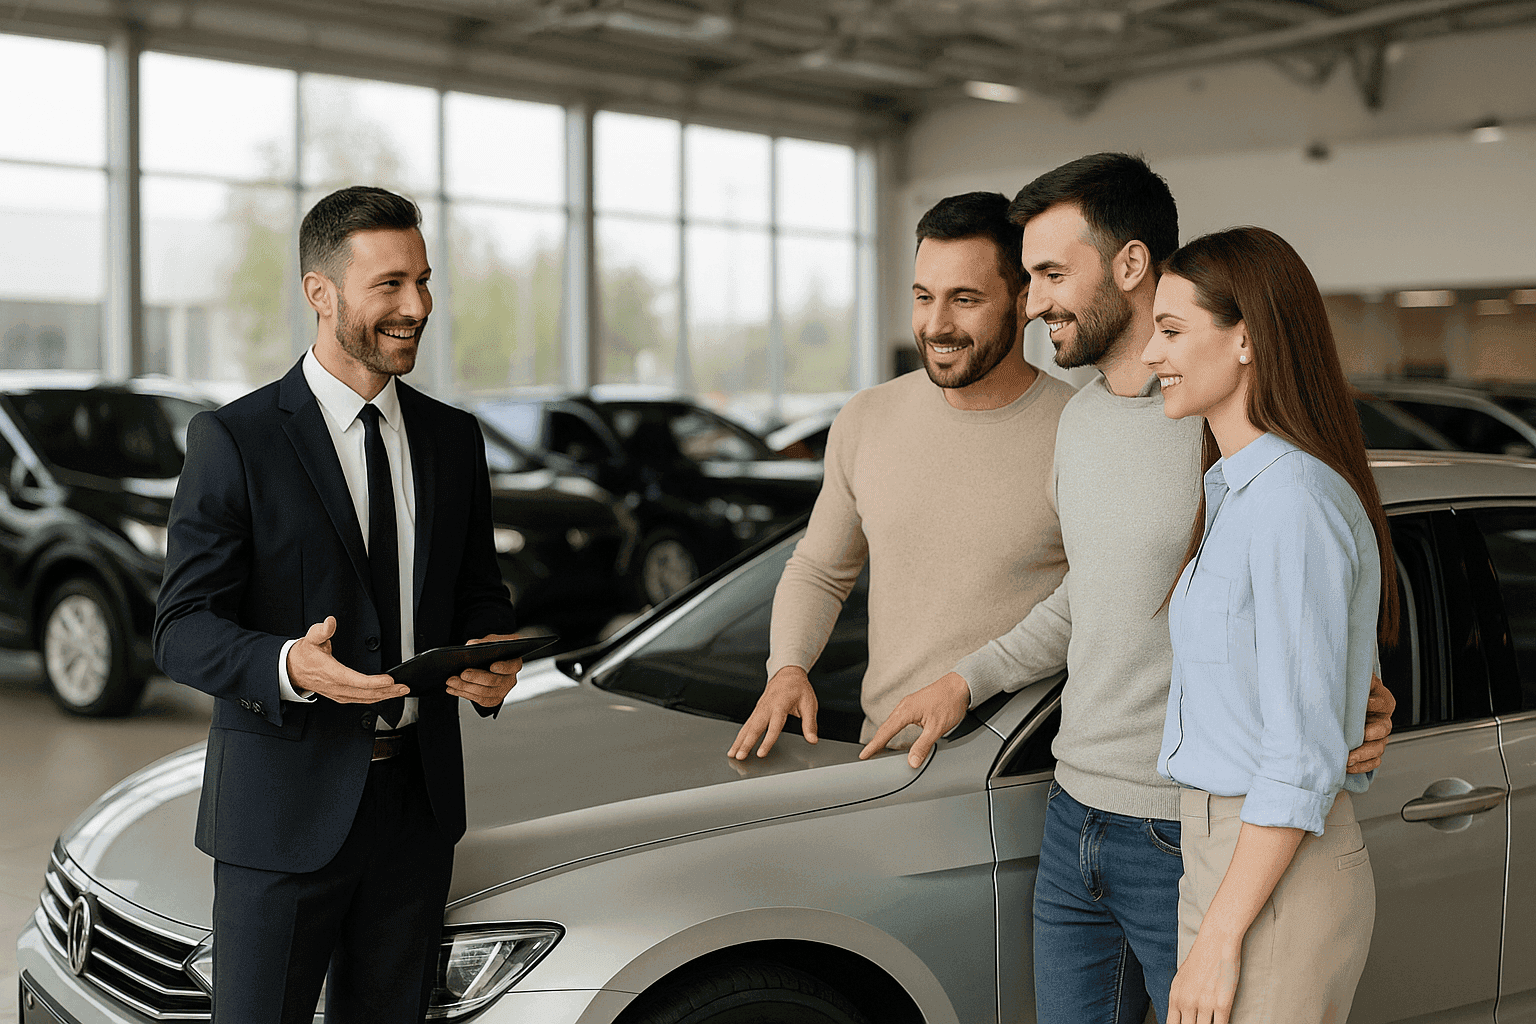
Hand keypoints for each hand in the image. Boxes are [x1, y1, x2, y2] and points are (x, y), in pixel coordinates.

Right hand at [287, 616, 409, 703]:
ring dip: (384, 696)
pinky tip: (384, 696)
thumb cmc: (303, 654)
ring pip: (364, 699)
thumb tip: (330, 622)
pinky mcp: (339, 696)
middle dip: (387, 691)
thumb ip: (322, 630)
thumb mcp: (311, 638)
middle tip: (404, 687)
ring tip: (400, 692)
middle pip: (365, 693)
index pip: (356, 680)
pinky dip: (374, 699)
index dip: (374, 682)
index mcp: (330, 672)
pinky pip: (359, 700)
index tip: (390, 680)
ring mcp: (337, 693)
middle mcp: (335, 686)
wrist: (291, 669)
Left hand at [445, 633, 522, 707]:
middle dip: (476, 678)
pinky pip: (478, 700)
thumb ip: (484, 642)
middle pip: (494, 681)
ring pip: (484, 693)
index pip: (511, 666)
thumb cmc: (495, 650)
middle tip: (462, 673)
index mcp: (514, 663)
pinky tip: (452, 689)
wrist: (494, 661)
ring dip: (465, 688)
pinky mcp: (492, 700)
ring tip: (451, 681)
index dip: (503, 667)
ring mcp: (502, 691)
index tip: (492, 666)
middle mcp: (510, 679)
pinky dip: (463, 694)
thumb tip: (471, 645)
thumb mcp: (492, 641)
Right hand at [729, 666, 817, 759]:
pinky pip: (746, 724)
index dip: (767, 741)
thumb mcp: (809, 704)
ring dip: (738, 741)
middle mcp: (767, 707)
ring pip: (747, 726)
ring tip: (732, 754)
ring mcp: (760, 708)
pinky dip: (739, 735)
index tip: (760, 754)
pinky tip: (735, 745)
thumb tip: (813, 740)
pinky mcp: (757, 710)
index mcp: (780, 705)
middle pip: (755, 727)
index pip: (773, 726)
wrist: (788, 673)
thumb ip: (810, 724)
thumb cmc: (799, 688)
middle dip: (746, 743)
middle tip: (739, 756)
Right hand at [859, 672, 970, 768]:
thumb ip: (923, 746)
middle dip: (875, 741)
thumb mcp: (937, 728)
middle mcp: (904, 706)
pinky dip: (892, 728)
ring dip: (883, 735)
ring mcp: (908, 704)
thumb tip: (912, 761)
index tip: (864, 755)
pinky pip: (898, 719)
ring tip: (876, 747)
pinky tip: (893, 733)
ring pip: (891, 722)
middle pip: (885, 727)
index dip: (874, 745)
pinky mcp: (914, 705)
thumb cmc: (949, 702)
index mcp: (906, 711)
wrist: (960, 685)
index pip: (885, 732)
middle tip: (867, 754)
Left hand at [1167, 928, 1242, 1023]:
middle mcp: (1186, 1002)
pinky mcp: (1222, 1004)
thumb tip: (1178, 1017)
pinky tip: (1222, 1023)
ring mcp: (1204, 1004)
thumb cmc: (1201, 959)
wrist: (1216, 940)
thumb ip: (1179, 1000)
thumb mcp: (1181, 979)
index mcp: (1175, 997)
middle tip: (1199, 1023)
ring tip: (1210, 1022)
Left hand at [1348, 673, 1394, 773]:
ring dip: (1363, 756)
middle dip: (1369, 736)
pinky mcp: (1371, 750)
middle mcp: (1383, 720)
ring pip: (1378, 749)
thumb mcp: (1356, 680)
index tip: (1363, 705)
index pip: (1383, 703)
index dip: (1373, 704)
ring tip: (1347, 759)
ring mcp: (1379, 737)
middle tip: (1356, 739)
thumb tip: (1355, 668)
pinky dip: (1362, 766)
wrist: (1345, 703)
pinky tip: (1348, 767)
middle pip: (1383, 730)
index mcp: (1383, 701)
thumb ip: (1358, 676)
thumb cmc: (1351, 691)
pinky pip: (1373, 762)